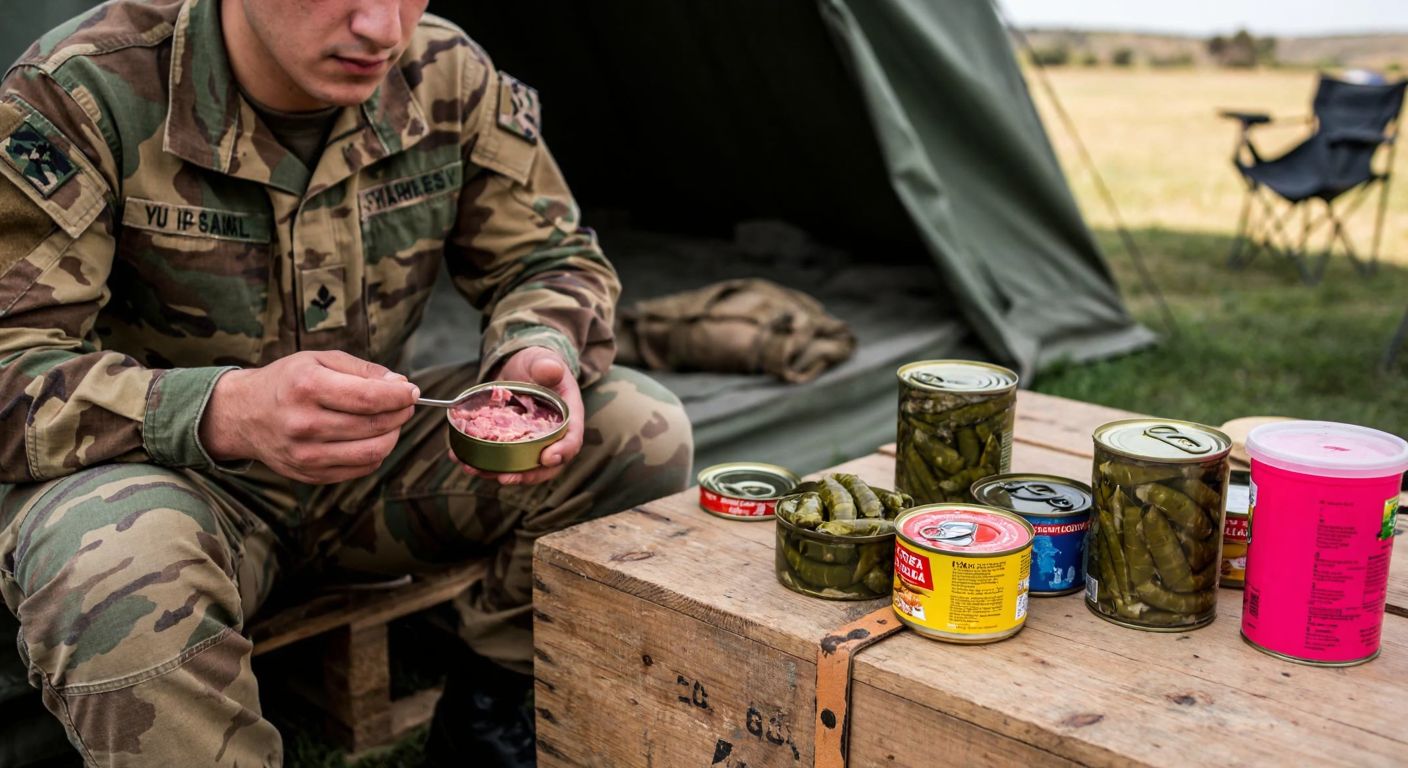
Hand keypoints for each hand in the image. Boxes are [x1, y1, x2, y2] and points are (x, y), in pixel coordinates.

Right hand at [200, 350, 419, 483]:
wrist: (243, 415)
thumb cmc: (287, 382)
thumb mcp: (319, 360)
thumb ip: (363, 370)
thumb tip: (401, 385)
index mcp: (306, 387)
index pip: (369, 397)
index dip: (400, 396)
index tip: (412, 392)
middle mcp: (304, 423)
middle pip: (374, 426)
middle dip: (400, 414)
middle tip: (404, 404)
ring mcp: (306, 454)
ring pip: (372, 452)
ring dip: (392, 436)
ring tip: (390, 421)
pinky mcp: (310, 474)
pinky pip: (360, 469)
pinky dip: (375, 453)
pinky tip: (370, 438)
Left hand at [452, 347, 583, 485]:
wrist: (522, 368)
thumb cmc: (538, 364)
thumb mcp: (543, 360)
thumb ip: (547, 365)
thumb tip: (551, 369)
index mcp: (568, 417)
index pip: (572, 438)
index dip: (562, 451)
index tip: (547, 458)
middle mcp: (552, 436)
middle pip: (547, 465)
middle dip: (527, 475)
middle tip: (506, 478)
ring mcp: (531, 443)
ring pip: (521, 467)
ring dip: (498, 473)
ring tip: (474, 470)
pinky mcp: (511, 444)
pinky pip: (501, 459)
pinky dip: (482, 463)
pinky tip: (462, 460)